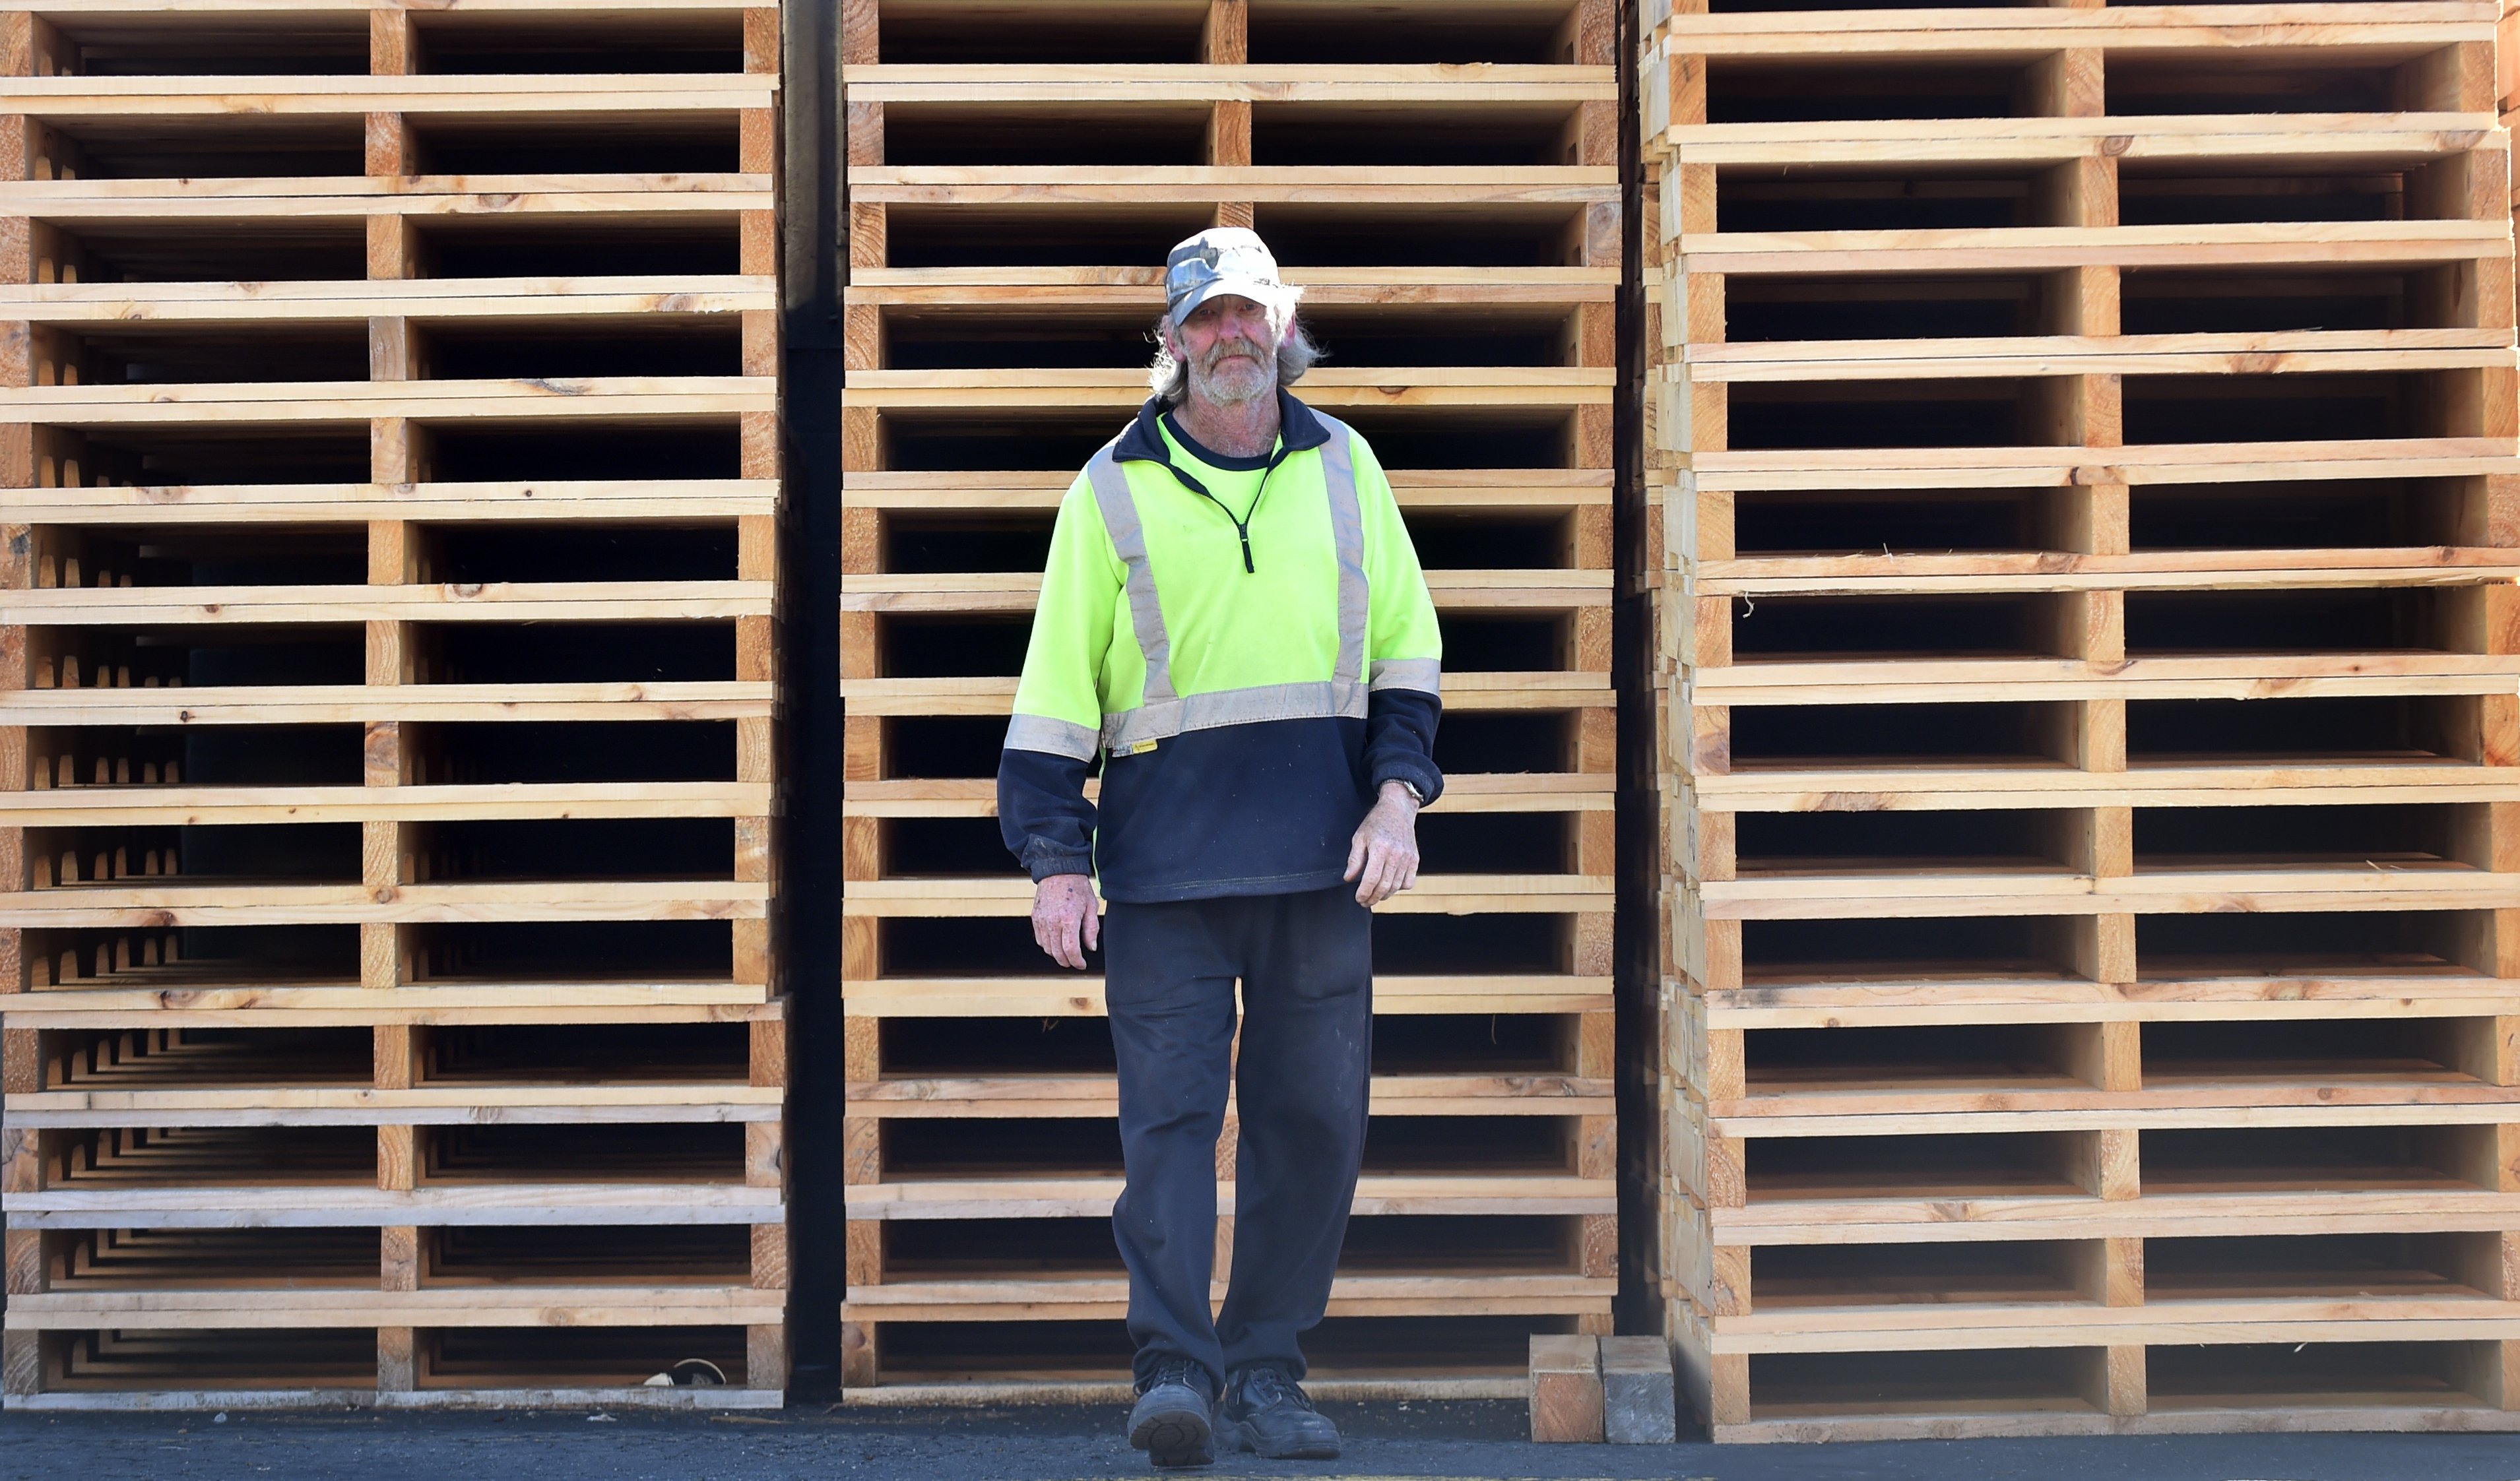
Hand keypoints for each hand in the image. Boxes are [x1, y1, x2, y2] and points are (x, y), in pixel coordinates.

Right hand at [1031, 873, 1099, 969]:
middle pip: (1057, 953)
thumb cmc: (1077, 887)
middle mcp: (1053, 922)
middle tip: (1075, 962)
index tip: (1082, 964)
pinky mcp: (1035, 918)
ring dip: (1057, 955)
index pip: (1071, 950)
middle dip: (1067, 962)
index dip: (1077, 961)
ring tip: (1066, 953)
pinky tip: (1056, 942)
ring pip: (1047, 948)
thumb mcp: (1091, 905)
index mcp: (1069, 919)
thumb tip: (1091, 947)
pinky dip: (1047, 945)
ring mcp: (1041, 920)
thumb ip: (1091, 929)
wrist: (1058, 870)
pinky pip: (1039, 939)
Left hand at [1344, 781, 1421, 907]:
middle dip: (1372, 898)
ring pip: (1396, 887)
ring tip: (1374, 896)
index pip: (1371, 879)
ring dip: (1384, 895)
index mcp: (1380, 848)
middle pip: (1384, 887)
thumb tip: (1349, 878)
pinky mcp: (1415, 860)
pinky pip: (1408, 882)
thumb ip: (1354, 860)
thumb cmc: (1377, 822)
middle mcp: (1396, 854)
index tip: (1358, 898)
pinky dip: (1398, 888)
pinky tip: (1389, 885)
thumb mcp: (1359, 837)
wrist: (1398, 810)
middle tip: (1364, 901)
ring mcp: (1408, 858)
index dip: (1364, 893)